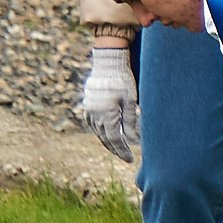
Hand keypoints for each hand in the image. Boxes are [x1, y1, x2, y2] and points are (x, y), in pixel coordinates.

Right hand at [80, 45, 139, 161]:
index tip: (130, 160)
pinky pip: (94, 124)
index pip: (114, 139)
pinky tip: (109, 135)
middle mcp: (94, 115)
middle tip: (126, 158)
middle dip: (116, 149)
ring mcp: (89, 110)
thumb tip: (134, 142)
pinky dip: (102, 132)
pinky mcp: (88, 106)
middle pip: (105, 138)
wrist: (107, 63)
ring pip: (98, 132)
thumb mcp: (130, 101)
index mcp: (105, 114)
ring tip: (120, 149)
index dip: (123, 151)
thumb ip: (131, 123)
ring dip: (108, 142)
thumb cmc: (123, 80)